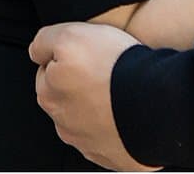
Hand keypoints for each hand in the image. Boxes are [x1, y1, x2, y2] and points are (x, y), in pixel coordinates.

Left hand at [30, 22, 161, 170]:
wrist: (156, 104)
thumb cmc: (113, 67)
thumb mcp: (70, 36)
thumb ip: (44, 41)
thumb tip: (36, 52)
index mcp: (49, 96)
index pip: (49, 71)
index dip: (68, 56)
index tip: (87, 52)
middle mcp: (64, 126)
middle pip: (68, 98)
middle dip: (82, 84)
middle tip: (106, 69)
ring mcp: (91, 145)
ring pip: (90, 120)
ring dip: (101, 106)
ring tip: (123, 89)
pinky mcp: (116, 157)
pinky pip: (114, 138)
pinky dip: (120, 125)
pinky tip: (132, 110)